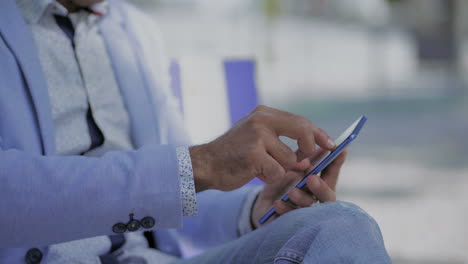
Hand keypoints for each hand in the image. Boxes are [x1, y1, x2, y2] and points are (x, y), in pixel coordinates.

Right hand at [189, 105, 335, 191]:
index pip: (300, 121)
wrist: (206, 164)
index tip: (331, 145)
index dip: (318, 134)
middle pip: (302, 131)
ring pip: (290, 159)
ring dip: (281, 169)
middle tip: (308, 163)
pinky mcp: (253, 155)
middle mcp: (261, 120)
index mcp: (264, 113)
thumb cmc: (234, 153)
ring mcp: (257, 136)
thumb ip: (281, 139)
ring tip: (262, 168)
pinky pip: (277, 172)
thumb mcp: (257, 137)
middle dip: (310, 149)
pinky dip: (270, 178)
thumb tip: (312, 152)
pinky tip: (255, 173)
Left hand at [251, 149, 347, 227]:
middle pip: (327, 196)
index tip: (341, 150)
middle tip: (311, 178)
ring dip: (302, 198)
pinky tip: (278, 203)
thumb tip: (314, 144)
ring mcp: (305, 212)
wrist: (263, 205)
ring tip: (292, 191)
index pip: (331, 173)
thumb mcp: (290, 168)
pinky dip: (285, 209)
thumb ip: (302, 159)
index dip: (337, 163)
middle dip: (321, 187)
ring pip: (309, 207)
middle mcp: (316, 199)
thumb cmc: (281, 184)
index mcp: (318, 183)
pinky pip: (291, 218)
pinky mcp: (291, 222)